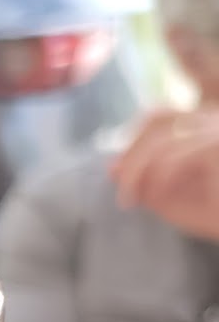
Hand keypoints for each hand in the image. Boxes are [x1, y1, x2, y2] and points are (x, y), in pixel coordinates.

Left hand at [111, 108, 218, 240]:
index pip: (164, 118)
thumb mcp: (182, 203)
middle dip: (131, 153)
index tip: (115, 171)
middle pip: (161, 120)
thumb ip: (151, 186)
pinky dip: (157, 177)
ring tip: (128, 200)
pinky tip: (152, 197)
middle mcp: (218, 121)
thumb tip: (114, 170)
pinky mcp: (218, 147)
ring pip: (164, 137)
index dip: (134, 139)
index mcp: (210, 129)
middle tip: (119, 188)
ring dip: (137, 170)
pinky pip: (179, 155)